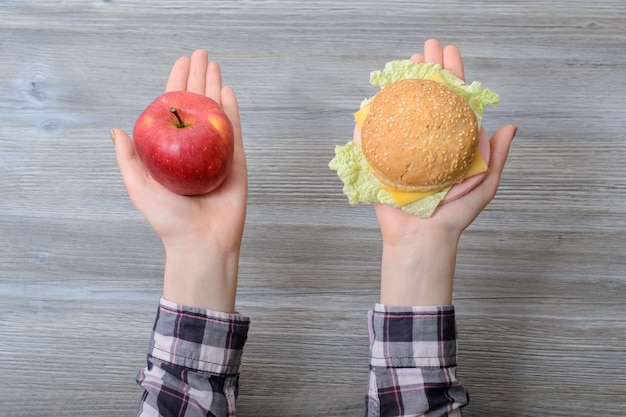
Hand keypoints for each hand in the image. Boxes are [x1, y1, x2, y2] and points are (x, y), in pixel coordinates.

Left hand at [112, 50, 245, 312]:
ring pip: (216, 111)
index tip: (179, 63)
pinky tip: (228, 90)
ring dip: (215, 85)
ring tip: (213, 63)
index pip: (173, 109)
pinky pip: (234, 129)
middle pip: (196, 104)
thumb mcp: (139, 187)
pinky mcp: (236, 161)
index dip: (175, 84)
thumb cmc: (169, 219)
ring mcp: (217, 152)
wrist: (202, 241)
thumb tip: (116, 130)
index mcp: (173, 151)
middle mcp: (195, 147)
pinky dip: (232, 109)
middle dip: (197, 77)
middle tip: (200, 53)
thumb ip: (129, 159)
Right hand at [371, 39, 515, 305]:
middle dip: (426, 71)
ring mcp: (403, 151)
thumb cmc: (454, 215)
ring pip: (400, 112)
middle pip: (426, 99)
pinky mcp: (382, 164)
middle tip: (424, 48)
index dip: (453, 75)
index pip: (453, 102)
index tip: (448, 52)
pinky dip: (368, 123)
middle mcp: (427, 142)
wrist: (423, 240)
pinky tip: (370, 104)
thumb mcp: (484, 184)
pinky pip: (373, 140)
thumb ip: (495, 156)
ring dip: (400, 87)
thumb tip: (509, 126)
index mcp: (451, 143)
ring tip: (400, 68)